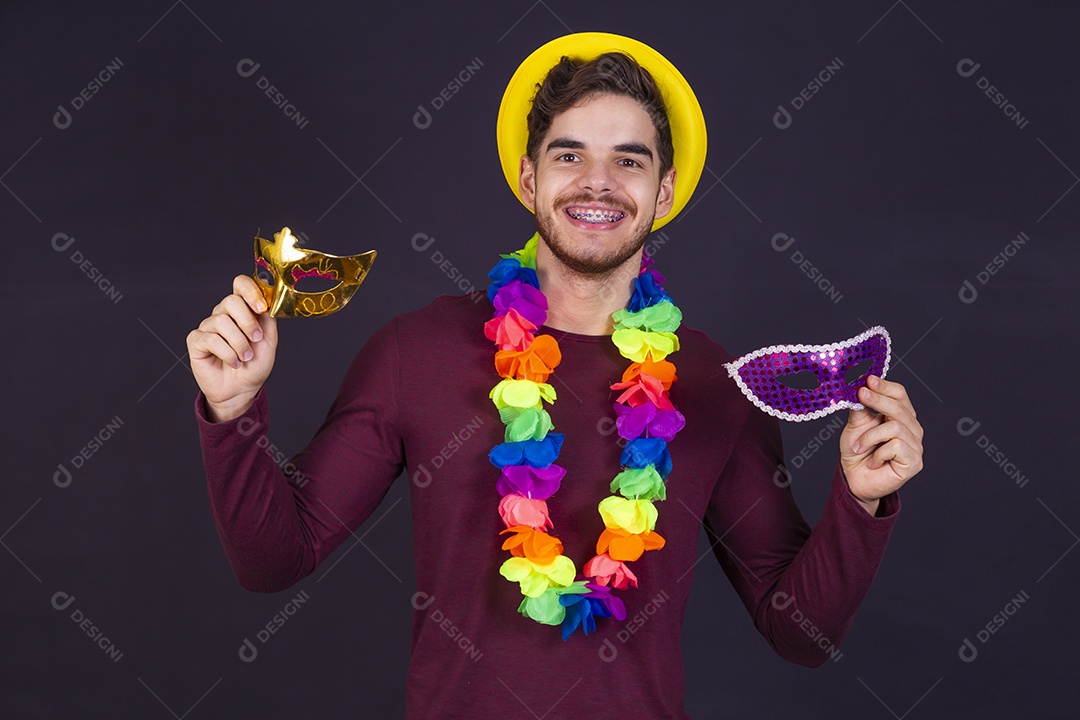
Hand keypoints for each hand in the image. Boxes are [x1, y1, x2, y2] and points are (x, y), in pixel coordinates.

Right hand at [186, 274, 277, 421]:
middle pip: (231, 301)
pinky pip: (211, 339)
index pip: (240, 284)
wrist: (242, 389)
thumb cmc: (255, 365)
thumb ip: (267, 318)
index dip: (250, 291)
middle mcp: (223, 314)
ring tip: (245, 357)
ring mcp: (208, 326)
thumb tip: (265, 300)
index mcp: (242, 309)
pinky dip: (228, 353)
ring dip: (239, 343)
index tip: (261, 309)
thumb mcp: (269, 340)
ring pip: (221, 322)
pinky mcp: (196, 340)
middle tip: (256, 340)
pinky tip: (234, 362)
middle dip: (248, 323)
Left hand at [839, 375, 923, 506]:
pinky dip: (878, 453)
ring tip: (859, 447)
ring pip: (895, 427)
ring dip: (870, 437)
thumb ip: (860, 409)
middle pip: (900, 407)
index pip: (900, 395)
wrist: (855, 480)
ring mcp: (915, 446)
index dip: (885, 386)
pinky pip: (896, 446)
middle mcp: (912, 429)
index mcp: (900, 416)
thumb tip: (859, 388)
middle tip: (860, 395)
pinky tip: (873, 462)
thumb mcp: (855, 426)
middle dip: (878, 400)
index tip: (868, 380)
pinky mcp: (914, 462)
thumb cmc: (857, 452)